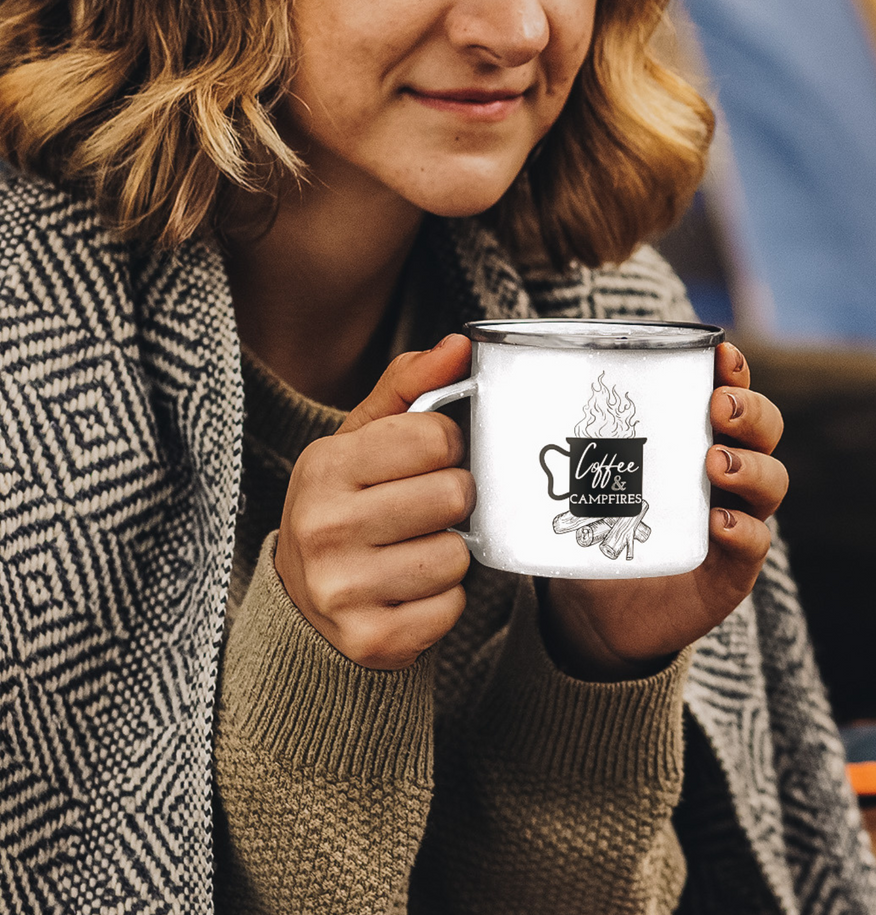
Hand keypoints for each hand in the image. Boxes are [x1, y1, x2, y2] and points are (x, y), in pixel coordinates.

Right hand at [274, 335, 474, 669]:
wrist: (304, 601)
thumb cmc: (347, 502)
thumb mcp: (363, 437)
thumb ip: (411, 385)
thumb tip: (461, 343)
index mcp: (325, 466)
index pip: (437, 436)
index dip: (450, 445)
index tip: (433, 458)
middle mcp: (324, 527)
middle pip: (455, 495)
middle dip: (454, 499)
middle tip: (428, 507)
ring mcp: (343, 590)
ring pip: (457, 555)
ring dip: (449, 551)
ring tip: (415, 548)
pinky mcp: (371, 641)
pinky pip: (452, 607)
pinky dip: (444, 599)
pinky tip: (410, 589)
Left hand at [542, 342, 787, 680]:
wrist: (594, 609)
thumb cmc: (589, 524)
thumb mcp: (574, 473)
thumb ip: (546, 429)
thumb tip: (475, 369)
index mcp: (692, 436)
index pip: (730, 391)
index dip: (734, 370)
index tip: (719, 353)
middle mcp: (723, 473)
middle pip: (764, 429)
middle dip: (749, 410)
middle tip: (717, 407)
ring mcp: (733, 519)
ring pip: (770, 482)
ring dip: (749, 465)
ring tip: (713, 463)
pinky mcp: (730, 571)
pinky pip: (755, 546)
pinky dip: (744, 531)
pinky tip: (718, 523)